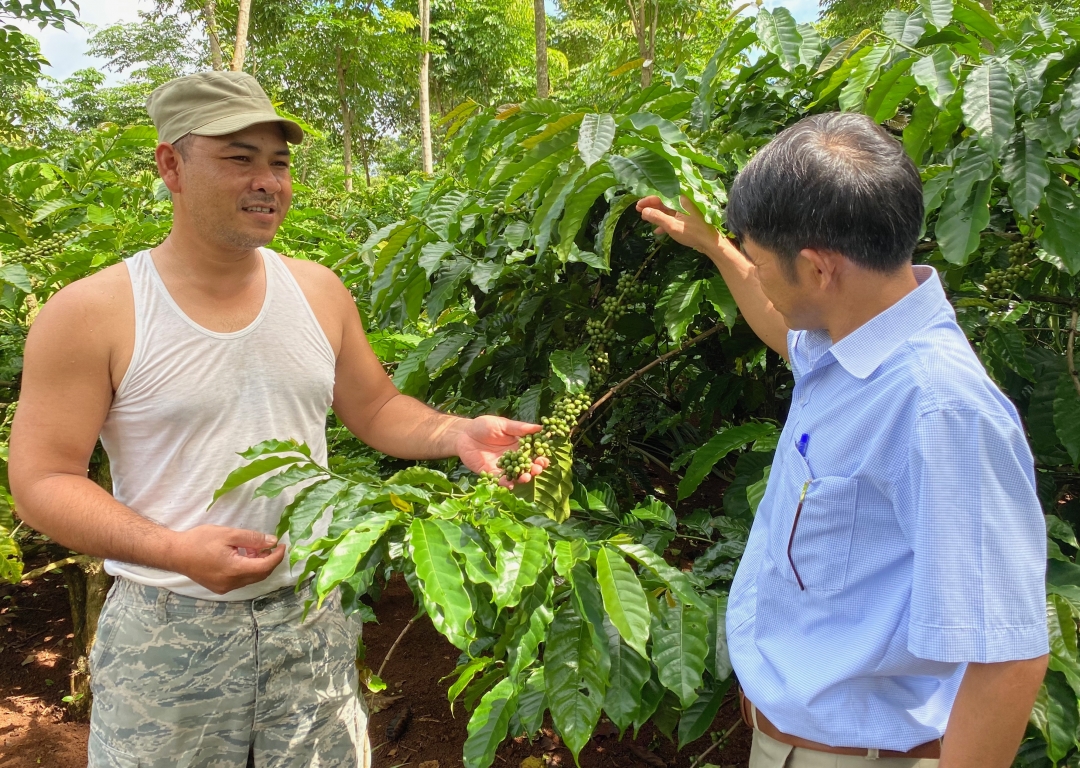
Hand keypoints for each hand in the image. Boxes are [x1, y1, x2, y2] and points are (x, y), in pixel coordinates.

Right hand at [170, 525, 284, 594]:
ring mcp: (225, 588)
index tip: (283, 545)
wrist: (175, 553)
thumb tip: (272, 542)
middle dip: (269, 561)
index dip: (277, 557)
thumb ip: (252, 539)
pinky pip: (241, 580)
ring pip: (251, 578)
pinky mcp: (219, 588)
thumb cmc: (199, 540)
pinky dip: (247, 569)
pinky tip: (244, 556)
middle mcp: (231, 583)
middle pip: (260, 575)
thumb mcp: (228, 534)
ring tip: (255, 548)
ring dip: (258, 565)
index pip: (265, 567)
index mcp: (234, 570)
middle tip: (271, 545)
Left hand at [453, 414, 548, 485]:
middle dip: (535, 469)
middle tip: (537, 469)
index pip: (533, 453)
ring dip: (523, 478)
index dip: (540, 456)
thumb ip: (519, 428)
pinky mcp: (491, 474)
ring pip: (516, 475)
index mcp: (518, 445)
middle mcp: (513, 458)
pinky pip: (500, 481)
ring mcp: (503, 467)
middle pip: (527, 466)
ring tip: (526, 477)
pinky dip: (506, 484)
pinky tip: (510, 484)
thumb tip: (540, 427)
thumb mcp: (503, 424)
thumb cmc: (484, 426)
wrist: (463, 435)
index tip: (545, 458)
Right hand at [636, 195, 720, 253]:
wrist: (711, 243)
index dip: (648, 201)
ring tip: (646, 220)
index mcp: (681, 200)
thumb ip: (657, 217)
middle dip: (651, 208)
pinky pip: (673, 218)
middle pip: (664, 203)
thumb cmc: (693, 233)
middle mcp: (683, 203)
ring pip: (668, 211)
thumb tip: (644, 211)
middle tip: (639, 212)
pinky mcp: (687, 219)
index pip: (661, 197)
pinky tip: (658, 231)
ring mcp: (686, 211)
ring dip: (657, 216)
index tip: (638, 206)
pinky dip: (665, 223)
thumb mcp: (672, 226)